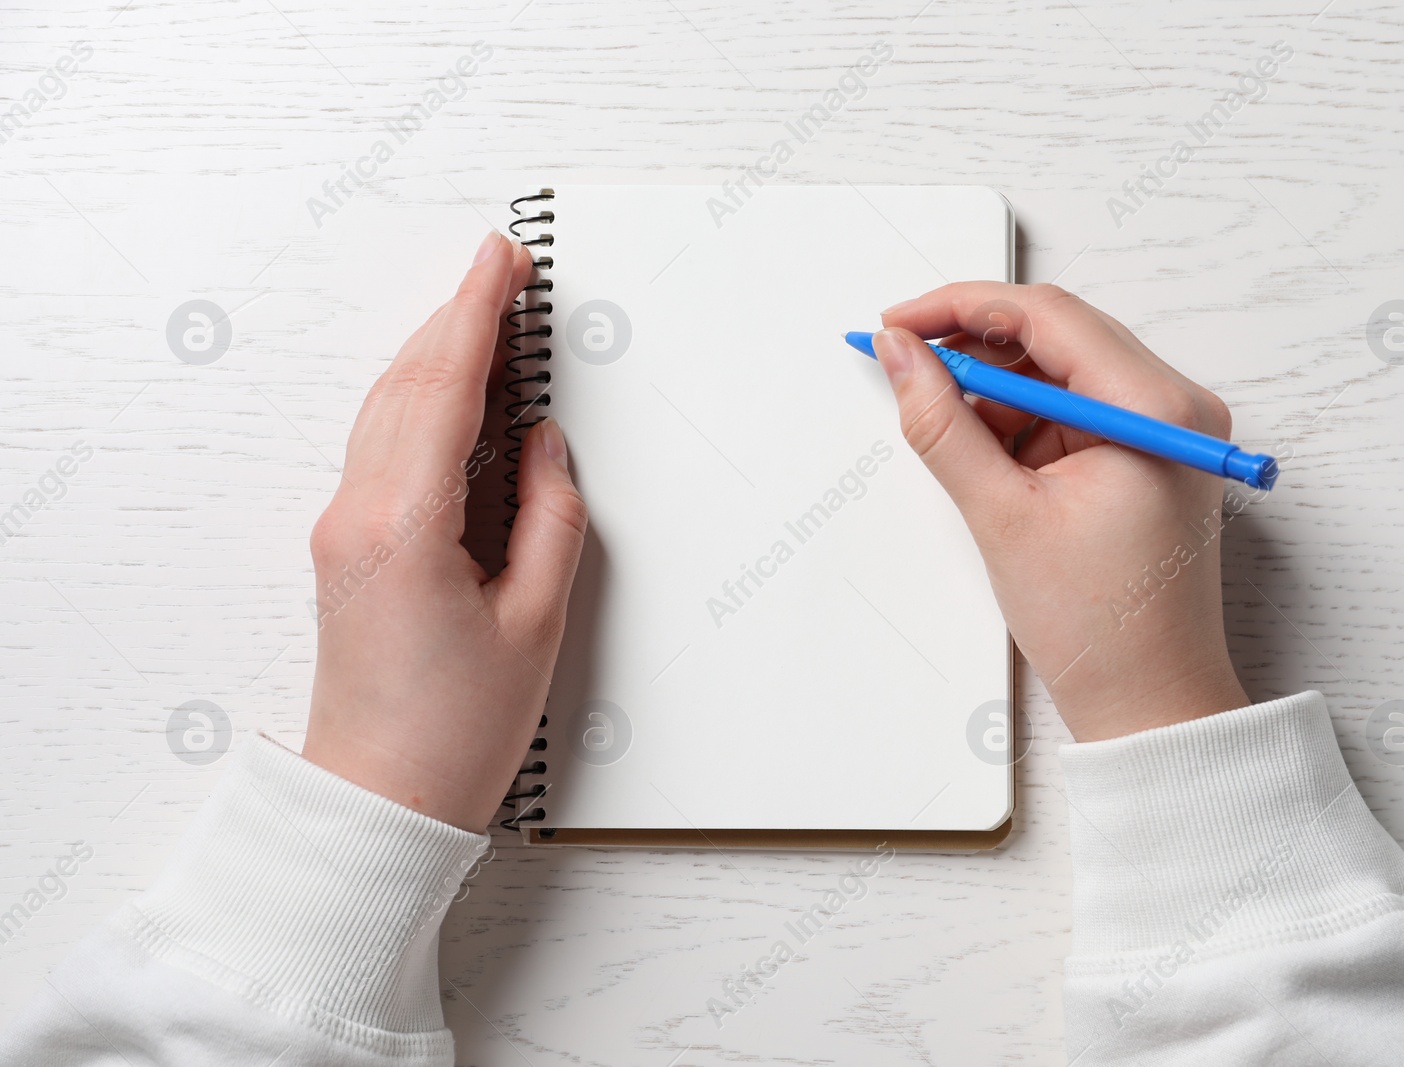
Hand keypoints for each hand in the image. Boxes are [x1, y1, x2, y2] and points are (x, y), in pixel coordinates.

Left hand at [301, 232, 586, 830]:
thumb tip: (541, 444)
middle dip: (455, 320)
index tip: (501, 259)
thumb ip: (550, 514)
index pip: (444, 389)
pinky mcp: (346, 547)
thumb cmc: (456, 730)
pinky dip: (420, 403)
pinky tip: (452, 395)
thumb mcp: (537, 619)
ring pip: (387, 411)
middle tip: (500, 269)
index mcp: (405, 524)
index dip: (476, 313)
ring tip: (486, 319)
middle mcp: (357, 513)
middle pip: (406, 385)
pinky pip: (382, 447)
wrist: (378, 801)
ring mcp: (342, 528)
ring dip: (436, 357)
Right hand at [875, 283, 1250, 741]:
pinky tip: (993, 467)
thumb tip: (900, 353)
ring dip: (998, 395)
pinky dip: (1023, 426)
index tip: (898, 323)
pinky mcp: (1150, 455)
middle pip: (1057, 336)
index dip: (961, 308)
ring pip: (1060, 373)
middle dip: (975, 351)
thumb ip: (942, 424)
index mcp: (1157, 409)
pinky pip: (1073, 412)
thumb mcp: (1002, 515)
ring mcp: (1166, 430)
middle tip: (907, 369)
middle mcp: (1176, 406)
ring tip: (960, 451)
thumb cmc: (1099, 627)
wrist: (1151, 705)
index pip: (1048, 316)